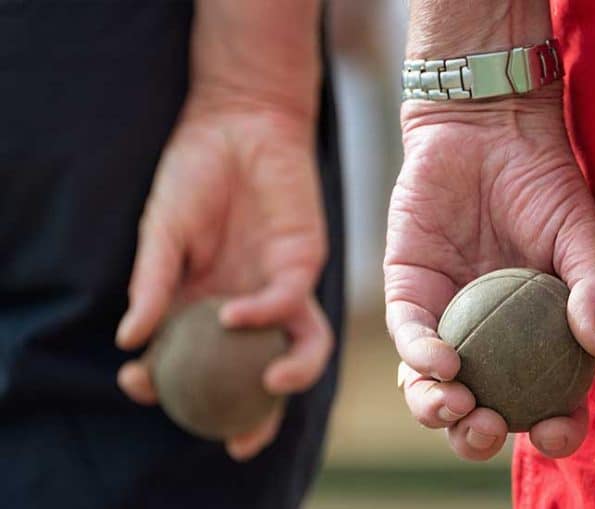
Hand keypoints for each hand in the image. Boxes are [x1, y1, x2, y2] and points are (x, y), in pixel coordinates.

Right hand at [114, 93, 331, 461]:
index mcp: (204, 302)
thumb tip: (128, 340)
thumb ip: (151, 281)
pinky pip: (292, 302)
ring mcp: (277, 285)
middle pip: (256, 372)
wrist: (239, 122)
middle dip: (254, 413)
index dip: (173, 385)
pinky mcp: (303, 261)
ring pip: (296, 346)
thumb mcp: (162, 228)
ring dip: (289, 377)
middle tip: (238, 444)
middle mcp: (245, 303)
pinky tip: (232, 315)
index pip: (194, 359)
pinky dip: (265, 316)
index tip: (141, 389)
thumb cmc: (194, 173)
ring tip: (267, 390)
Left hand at [385, 87, 594, 459]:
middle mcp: (485, 335)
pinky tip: (442, 363)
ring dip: (436, 410)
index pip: (541, 398)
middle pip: (475, 406)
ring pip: (429, 383)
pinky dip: (421, 355)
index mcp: (532, 335)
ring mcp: (444, 315)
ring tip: (457, 408)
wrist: (491, 130)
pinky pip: (408, 333)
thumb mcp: (581, 235)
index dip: (549, 427)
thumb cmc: (543, 182)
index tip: (553, 432)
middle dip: (474, 435)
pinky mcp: (407, 289)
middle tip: (488, 429)